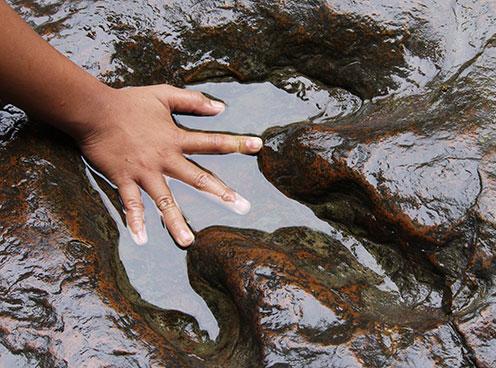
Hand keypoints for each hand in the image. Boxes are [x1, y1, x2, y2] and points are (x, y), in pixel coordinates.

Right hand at [78, 84, 262, 246]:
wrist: (94, 110)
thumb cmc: (130, 102)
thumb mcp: (164, 94)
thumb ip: (192, 101)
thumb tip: (220, 108)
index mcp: (176, 138)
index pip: (212, 142)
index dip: (237, 143)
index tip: (259, 146)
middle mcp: (165, 158)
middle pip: (198, 178)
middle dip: (222, 193)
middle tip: (243, 208)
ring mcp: (145, 172)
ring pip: (165, 201)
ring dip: (176, 222)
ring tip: (189, 242)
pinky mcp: (124, 179)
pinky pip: (130, 204)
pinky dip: (135, 221)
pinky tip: (142, 240)